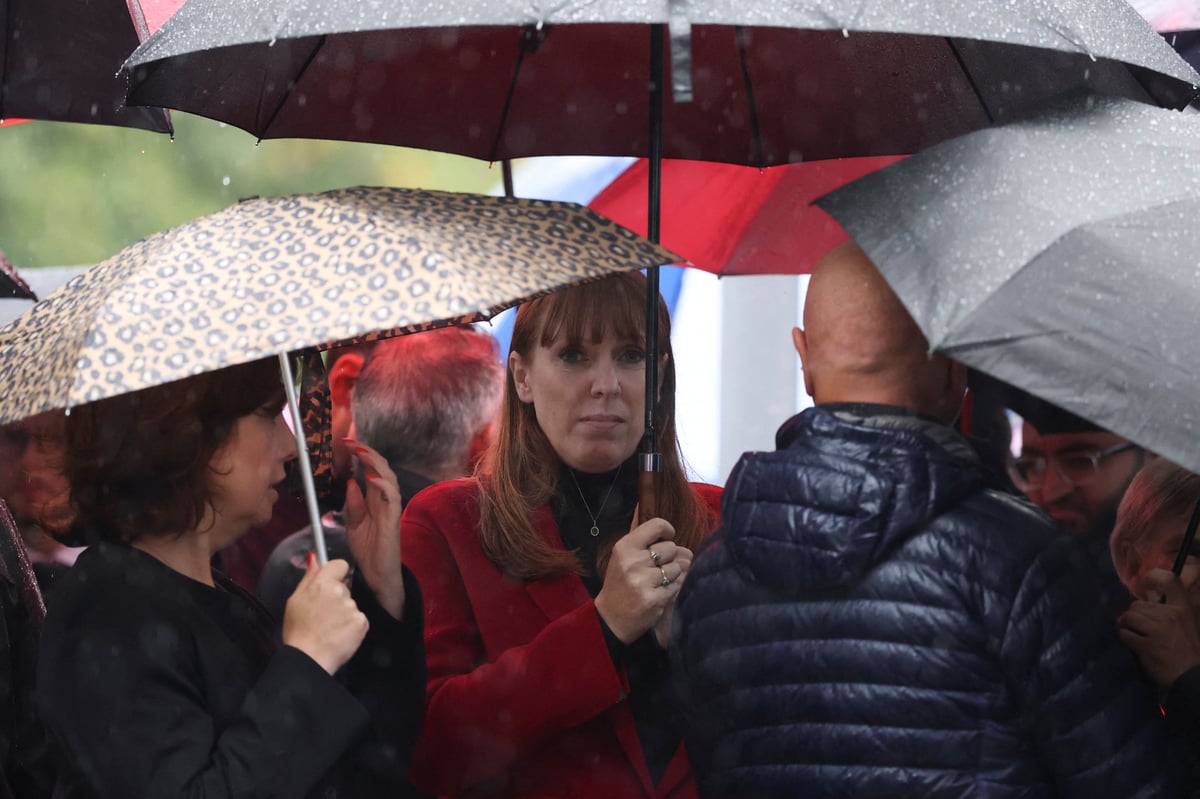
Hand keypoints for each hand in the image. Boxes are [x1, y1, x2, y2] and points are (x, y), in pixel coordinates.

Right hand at [283, 556, 368, 674]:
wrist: (309, 658)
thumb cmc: (298, 632)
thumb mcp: (295, 601)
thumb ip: (308, 578)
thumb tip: (314, 559)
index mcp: (322, 584)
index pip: (339, 565)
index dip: (335, 573)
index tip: (331, 582)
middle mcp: (340, 593)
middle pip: (343, 588)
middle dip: (336, 598)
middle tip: (322, 615)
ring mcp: (352, 608)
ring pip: (350, 605)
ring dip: (343, 614)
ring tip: (329, 629)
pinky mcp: (362, 623)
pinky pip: (358, 619)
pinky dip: (351, 627)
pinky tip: (338, 635)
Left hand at [343, 439, 404, 619]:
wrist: (376, 574)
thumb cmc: (367, 548)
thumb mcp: (352, 524)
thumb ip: (352, 504)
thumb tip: (351, 482)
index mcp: (374, 498)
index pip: (370, 470)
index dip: (361, 455)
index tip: (346, 443)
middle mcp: (384, 499)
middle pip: (381, 468)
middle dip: (367, 453)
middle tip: (351, 442)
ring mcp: (391, 508)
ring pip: (389, 478)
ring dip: (376, 464)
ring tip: (362, 453)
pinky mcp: (393, 518)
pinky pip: (392, 497)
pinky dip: (383, 485)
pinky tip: (372, 477)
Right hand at [594, 510, 691, 644]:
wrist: (611, 618)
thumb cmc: (619, 583)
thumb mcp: (622, 555)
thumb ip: (638, 533)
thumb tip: (641, 503)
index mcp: (625, 546)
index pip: (658, 525)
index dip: (667, 531)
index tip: (666, 538)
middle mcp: (633, 562)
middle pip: (671, 548)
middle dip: (669, 557)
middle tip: (656, 567)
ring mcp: (643, 581)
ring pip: (677, 567)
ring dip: (672, 574)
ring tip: (657, 582)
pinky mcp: (654, 599)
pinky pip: (678, 585)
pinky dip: (673, 589)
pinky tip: (659, 593)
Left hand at [1118, 568, 1199, 688]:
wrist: (1192, 678)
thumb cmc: (1191, 653)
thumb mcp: (1190, 625)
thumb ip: (1172, 612)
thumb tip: (1151, 598)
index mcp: (1184, 610)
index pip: (1170, 580)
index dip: (1155, 576)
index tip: (1147, 582)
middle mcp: (1170, 616)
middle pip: (1137, 605)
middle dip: (1134, 615)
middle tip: (1139, 626)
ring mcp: (1157, 630)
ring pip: (1128, 617)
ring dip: (1127, 626)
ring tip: (1134, 634)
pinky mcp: (1146, 645)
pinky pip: (1125, 634)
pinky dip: (1126, 639)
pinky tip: (1135, 645)